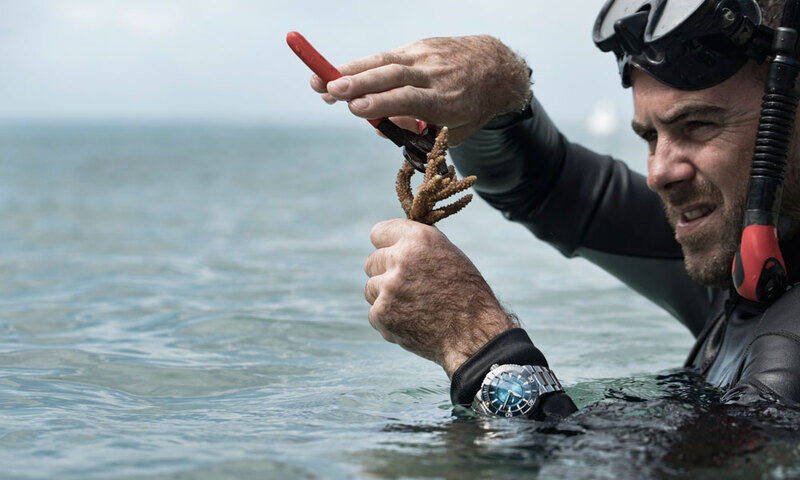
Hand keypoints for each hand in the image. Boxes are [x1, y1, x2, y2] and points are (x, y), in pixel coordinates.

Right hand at [310, 35, 530, 144]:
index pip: (409, 99)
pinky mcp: (420, 45)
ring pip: (384, 61)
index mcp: (447, 102)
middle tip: (329, 91)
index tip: (355, 109)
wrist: (496, 69)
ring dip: (350, 70)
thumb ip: (417, 133)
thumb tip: (380, 125)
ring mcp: (426, 56)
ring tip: (321, 78)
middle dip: (358, 83)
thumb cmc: (470, 108)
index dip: (382, 103)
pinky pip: (388, 56)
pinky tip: (341, 73)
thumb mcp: (452, 132)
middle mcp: (436, 75)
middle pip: (393, 76)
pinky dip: (363, 65)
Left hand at [364, 219, 514, 376]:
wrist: (473, 334)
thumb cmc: (467, 294)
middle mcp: (400, 259)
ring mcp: (388, 288)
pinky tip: (412, 321)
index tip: (392, 254)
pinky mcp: (381, 314)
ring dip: (386, 296)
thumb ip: (418, 246)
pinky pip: (375, 312)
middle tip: (409, 287)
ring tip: (414, 306)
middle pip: (372, 262)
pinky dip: (389, 319)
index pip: (378, 232)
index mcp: (418, 239)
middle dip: (385, 273)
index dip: (386, 245)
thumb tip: (395, 241)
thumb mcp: (449, 255)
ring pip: (371, 288)